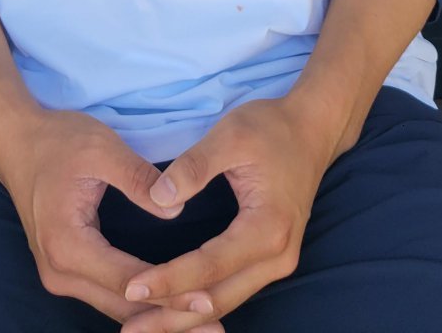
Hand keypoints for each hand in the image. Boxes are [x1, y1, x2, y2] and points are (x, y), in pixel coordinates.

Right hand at [0, 107, 230, 330]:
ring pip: (116, 308)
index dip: (171, 292)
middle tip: (215, 323)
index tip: (209, 298)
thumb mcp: (102, 149)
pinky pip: (107, 296)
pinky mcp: (66, 270)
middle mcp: (59, 272)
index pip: (129, 280)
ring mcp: (59, 275)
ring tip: (202, 321)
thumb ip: (139, 179)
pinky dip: (140, 304)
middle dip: (169, 317)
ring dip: (157, 316)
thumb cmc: (59, 140)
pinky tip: (170, 306)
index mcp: (68, 244)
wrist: (15, 141)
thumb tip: (177, 209)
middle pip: (123, 307)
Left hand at [117, 95, 338, 331]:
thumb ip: (194, 167)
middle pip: (219, 299)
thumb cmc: (270, 128)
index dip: (169, 280)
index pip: (209, 266)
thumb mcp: (230, 135)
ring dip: (185, 316)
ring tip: (142, 327)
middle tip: (128, 326)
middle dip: (173, 315)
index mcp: (268, 228)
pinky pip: (233, 291)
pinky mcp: (272, 260)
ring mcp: (278, 262)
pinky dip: (202, 303)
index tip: (131, 288)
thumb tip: (158, 199)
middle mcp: (278, 257)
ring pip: (226, 302)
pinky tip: (173, 309)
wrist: (312, 129)